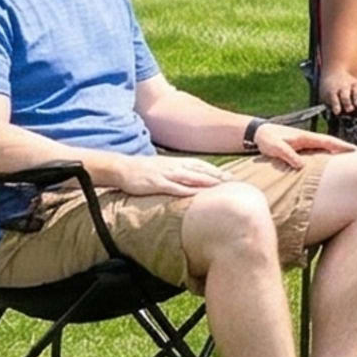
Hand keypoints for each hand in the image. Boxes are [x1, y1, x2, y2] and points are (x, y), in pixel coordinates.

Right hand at [107, 155, 231, 196]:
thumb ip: (177, 171)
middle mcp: (174, 166)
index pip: (202, 165)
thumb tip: (191, 179)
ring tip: (222, 186)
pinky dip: (187, 190)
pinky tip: (197, 194)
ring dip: (207, 181)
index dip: (217, 171)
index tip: (231, 176)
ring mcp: (166, 174)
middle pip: (201, 171)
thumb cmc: (143, 169)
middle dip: (218, 176)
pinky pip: (174, 187)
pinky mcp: (156, 183)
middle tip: (234, 182)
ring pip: (191, 177)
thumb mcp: (163, 166)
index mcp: (177, 162)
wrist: (122, 168)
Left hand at [253, 122, 351, 166]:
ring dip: (337, 151)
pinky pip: (318, 151)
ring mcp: (306, 143)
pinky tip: (331, 160)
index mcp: (305, 137)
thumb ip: (289, 155)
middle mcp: (308, 139)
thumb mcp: (276, 147)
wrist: (259, 132)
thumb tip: (302, 166)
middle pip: (331, 143)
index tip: (354, 149)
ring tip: (349, 158)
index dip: (341, 145)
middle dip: (344, 148)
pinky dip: (327, 154)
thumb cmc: (267, 139)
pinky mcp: (301, 147)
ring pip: (325, 147)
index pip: (328, 141)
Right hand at [319, 70, 356, 116]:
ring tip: (350, 109)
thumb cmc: (351, 87)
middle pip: (356, 89)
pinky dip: (335, 105)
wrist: (333, 76)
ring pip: (344, 94)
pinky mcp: (331, 93)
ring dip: (347, 101)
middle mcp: (351, 86)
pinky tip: (338, 112)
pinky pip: (333, 99)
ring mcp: (341, 89)